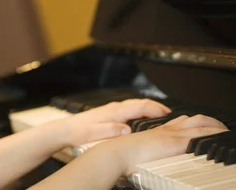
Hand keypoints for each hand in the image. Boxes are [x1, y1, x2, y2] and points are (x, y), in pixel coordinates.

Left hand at [54, 99, 171, 147]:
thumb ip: (111, 130)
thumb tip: (127, 129)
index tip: (168, 113)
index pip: (140, 106)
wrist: (66, 130)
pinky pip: (130, 108)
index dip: (155, 109)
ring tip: (160, 115)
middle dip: (156, 106)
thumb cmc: (79, 132)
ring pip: (135, 104)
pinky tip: (142, 117)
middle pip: (140, 102)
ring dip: (148, 107)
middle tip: (170, 114)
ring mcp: (112, 109)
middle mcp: (115, 108)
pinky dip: (140, 110)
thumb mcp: (94, 134)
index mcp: (114, 112)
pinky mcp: (110, 113)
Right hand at [100, 114, 228, 175]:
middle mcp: (168, 130)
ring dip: (216, 126)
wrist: (117, 154)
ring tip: (227, 132)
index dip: (195, 122)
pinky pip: (200, 136)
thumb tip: (150, 161)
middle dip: (210, 121)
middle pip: (194, 119)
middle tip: (223, 127)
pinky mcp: (176, 142)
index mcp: (159, 133)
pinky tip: (223, 138)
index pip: (182, 122)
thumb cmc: (124, 157)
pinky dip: (214, 135)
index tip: (204, 125)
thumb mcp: (141, 154)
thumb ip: (150, 154)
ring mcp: (172, 135)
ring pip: (200, 124)